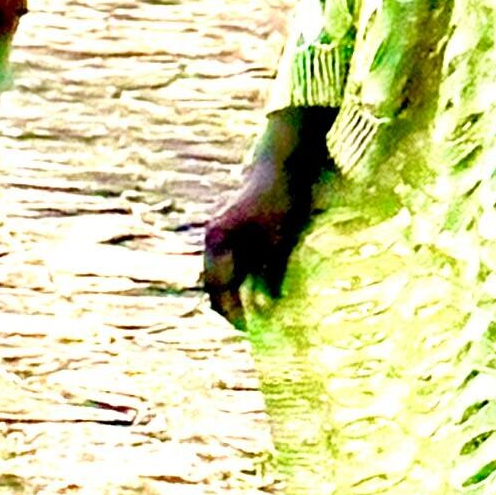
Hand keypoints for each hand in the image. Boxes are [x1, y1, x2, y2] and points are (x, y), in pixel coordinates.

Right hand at [201, 118, 333, 323]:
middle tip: (255, 329)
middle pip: (216, 285)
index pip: (218, 288)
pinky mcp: (234, 234)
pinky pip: (233, 266)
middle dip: (232, 308)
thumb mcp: (279, 238)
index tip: (251, 331)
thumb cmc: (280, 198)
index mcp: (218, 240)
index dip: (233, 313)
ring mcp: (221, 236)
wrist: (282, 163)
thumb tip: (264, 308)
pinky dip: (244, 282)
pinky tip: (263, 290)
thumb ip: (269, 273)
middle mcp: (213, 240)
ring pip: (224, 276)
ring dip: (238, 296)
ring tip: (260, 314)